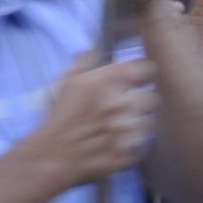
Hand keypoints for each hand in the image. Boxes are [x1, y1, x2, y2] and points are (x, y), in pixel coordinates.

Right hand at [26, 54, 156, 186]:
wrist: (50, 157)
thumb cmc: (57, 118)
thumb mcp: (67, 82)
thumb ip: (87, 61)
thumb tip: (98, 45)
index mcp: (105, 82)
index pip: (146, 68)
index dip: (142, 74)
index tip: (137, 79)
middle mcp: (119, 104)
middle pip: (152, 97)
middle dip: (140, 102)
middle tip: (124, 108)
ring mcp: (125, 131)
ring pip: (149, 122)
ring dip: (137, 124)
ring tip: (116, 128)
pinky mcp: (127, 153)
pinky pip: (142, 144)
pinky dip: (131, 144)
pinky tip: (113, 143)